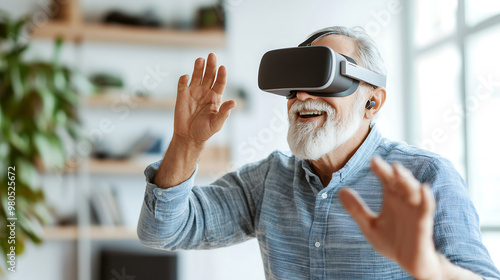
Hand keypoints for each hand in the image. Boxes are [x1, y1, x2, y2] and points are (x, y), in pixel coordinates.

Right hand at [173, 53, 235, 145]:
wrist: (189, 137)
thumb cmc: (204, 131)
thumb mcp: (216, 123)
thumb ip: (224, 112)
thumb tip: (233, 102)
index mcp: (215, 98)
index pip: (220, 82)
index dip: (221, 75)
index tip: (223, 68)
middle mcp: (205, 92)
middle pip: (209, 75)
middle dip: (211, 66)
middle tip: (212, 56)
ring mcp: (193, 92)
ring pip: (196, 76)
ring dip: (198, 68)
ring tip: (200, 60)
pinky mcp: (182, 95)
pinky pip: (182, 84)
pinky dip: (183, 79)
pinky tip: (186, 76)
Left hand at [338, 157, 441, 278]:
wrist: (409, 263)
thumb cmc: (392, 242)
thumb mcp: (369, 226)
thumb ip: (357, 210)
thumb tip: (340, 191)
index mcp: (392, 199)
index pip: (386, 180)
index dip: (381, 169)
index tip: (373, 160)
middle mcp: (404, 201)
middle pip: (400, 182)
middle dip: (393, 172)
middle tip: (384, 164)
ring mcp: (415, 211)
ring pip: (413, 191)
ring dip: (407, 181)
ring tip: (398, 171)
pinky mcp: (423, 223)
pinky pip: (427, 209)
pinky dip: (426, 198)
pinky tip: (423, 188)